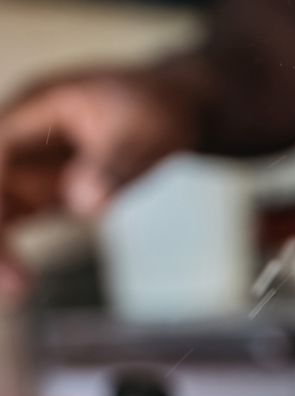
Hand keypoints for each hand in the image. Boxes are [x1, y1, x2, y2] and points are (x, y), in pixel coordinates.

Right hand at [0, 68, 200, 295]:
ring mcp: (25, 168)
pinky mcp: (38, 194)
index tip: (4, 238)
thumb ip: (119, 166)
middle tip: (13, 281)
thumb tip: (86, 203)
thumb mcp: (151, 134)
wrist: (176, 109)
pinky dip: (5, 253)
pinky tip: (16, 282)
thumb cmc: (161, 112)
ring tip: (15, 288)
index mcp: (32, 108)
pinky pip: (7, 225)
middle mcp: (18, 139)